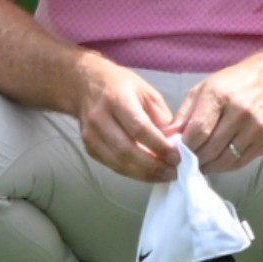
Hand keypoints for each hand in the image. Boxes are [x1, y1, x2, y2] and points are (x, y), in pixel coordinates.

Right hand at [74, 55, 182, 181]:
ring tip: (164, 176)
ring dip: (143, 174)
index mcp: (117, 100)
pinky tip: (148, 174)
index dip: (159, 146)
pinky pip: (112, 165)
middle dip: (152, 166)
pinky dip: (132, 173)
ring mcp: (91, 136)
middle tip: (173, 172)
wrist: (86, 86)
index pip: (139, 129)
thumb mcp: (147, 92)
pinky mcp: (89, 148)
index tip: (177, 156)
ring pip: (118, 162)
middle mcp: (100, 119)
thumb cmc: (121, 86)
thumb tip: (173, 142)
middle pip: (126, 150)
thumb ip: (161, 116)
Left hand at [172, 53, 262, 171]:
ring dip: (208, 166)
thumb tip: (166, 139)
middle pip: (211, 148)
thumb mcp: (201, 90)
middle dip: (193, 159)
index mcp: (220, 96)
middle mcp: (241, 112)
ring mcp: (256, 129)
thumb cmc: (229, 84)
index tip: (175, 153)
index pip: (198, 131)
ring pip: (225, 160)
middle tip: (183, 163)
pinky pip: (239, 162)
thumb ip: (183, 115)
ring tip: (198, 164)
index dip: (183, 147)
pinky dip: (224, 166)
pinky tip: (215, 161)